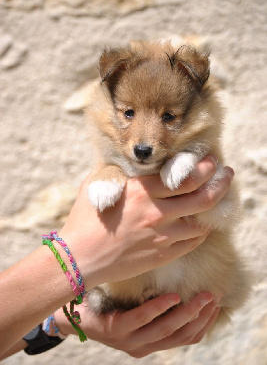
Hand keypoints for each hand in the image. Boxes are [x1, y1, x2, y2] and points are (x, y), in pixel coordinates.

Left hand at [54, 291, 220, 356]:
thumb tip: (181, 285)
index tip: (216, 303)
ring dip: (188, 313)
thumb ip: (157, 306)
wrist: (74, 314)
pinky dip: (159, 308)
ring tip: (201, 296)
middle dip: (201, 317)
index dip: (205, 323)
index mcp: (152, 344)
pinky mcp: (117, 329)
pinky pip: (142, 318)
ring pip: (166, 330)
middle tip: (213, 297)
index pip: (187, 339)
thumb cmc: (111, 307)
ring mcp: (130, 340)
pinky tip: (172, 296)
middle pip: (181, 336)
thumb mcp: (137, 310)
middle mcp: (144, 347)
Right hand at [60, 155, 233, 289]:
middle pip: (203, 197)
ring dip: (213, 209)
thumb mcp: (96, 183)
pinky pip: (192, 243)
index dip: (205, 167)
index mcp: (142, 191)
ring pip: (202, 222)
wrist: (79, 258)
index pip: (185, 176)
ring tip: (216, 199)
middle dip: (221, 183)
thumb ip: (118, 169)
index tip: (211, 161)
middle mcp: (157, 213)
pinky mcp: (162, 256)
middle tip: (226, 174)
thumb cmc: (84, 219)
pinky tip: (200, 225)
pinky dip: (200, 232)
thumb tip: (131, 160)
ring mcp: (162, 237)